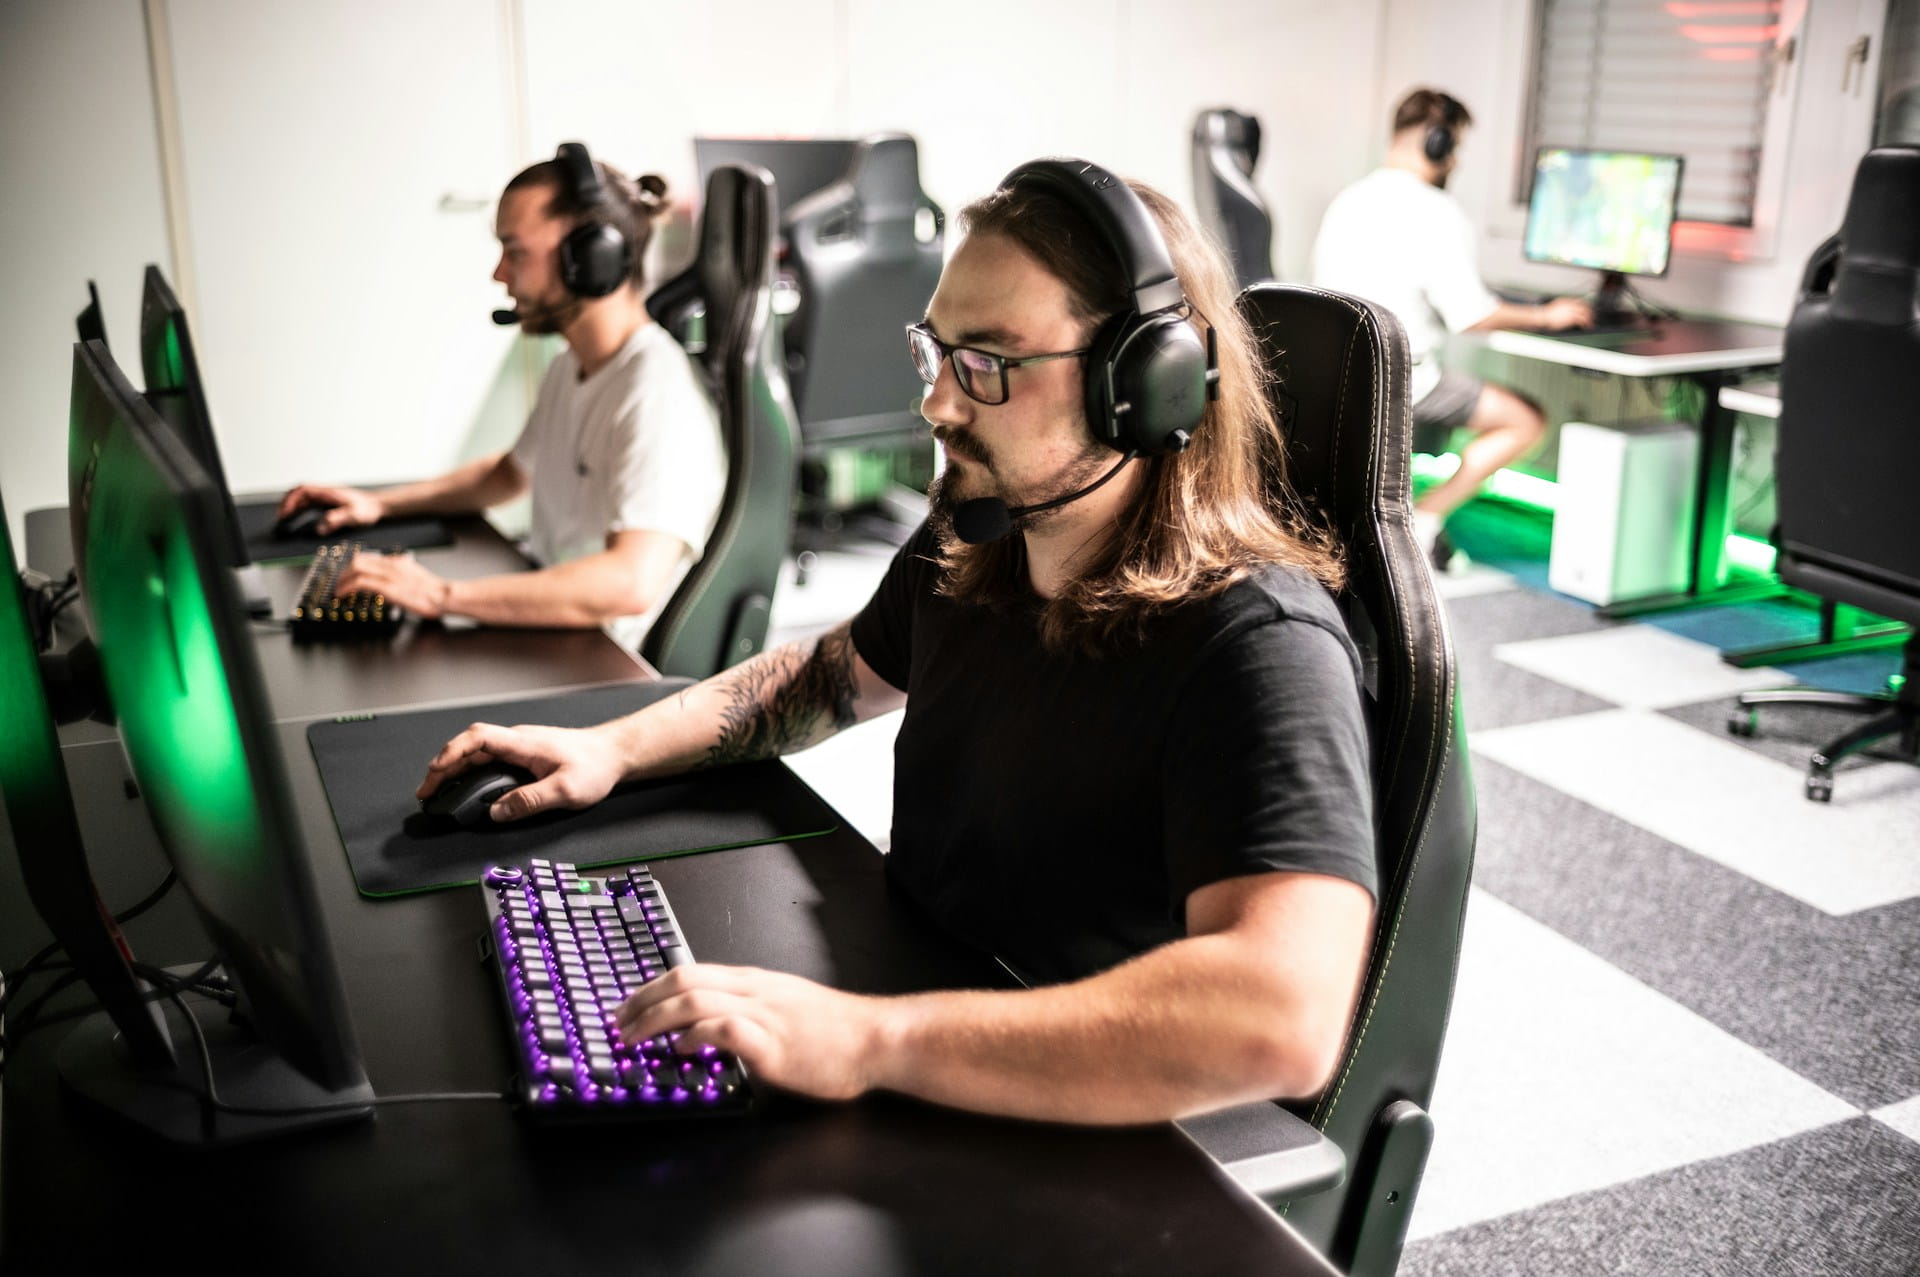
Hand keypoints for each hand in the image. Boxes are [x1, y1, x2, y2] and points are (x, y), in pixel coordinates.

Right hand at [277, 483, 383, 535]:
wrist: (378, 506)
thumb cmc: (367, 509)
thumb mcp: (354, 515)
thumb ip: (338, 520)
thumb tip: (320, 528)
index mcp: (328, 492)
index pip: (303, 490)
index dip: (291, 500)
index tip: (285, 513)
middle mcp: (324, 492)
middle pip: (298, 491)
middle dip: (286, 502)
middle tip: (280, 517)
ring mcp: (324, 497)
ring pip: (301, 498)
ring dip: (291, 505)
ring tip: (282, 519)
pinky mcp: (326, 503)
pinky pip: (307, 504)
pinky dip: (298, 509)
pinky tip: (294, 518)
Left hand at [333, 550, 450, 617]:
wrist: (442, 596)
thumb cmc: (434, 591)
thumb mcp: (417, 575)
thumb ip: (405, 571)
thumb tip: (398, 573)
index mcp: (398, 561)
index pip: (369, 557)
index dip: (353, 565)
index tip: (347, 574)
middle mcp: (390, 564)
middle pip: (358, 560)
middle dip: (344, 572)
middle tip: (339, 583)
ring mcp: (387, 574)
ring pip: (355, 569)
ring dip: (342, 580)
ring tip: (337, 590)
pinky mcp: (385, 586)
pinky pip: (359, 583)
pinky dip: (347, 588)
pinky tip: (342, 595)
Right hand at [418, 720, 626, 821]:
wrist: (615, 753)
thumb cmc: (595, 767)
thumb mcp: (565, 790)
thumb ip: (529, 801)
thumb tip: (495, 812)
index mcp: (523, 743)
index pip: (478, 738)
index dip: (452, 754)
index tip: (434, 773)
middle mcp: (518, 741)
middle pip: (470, 746)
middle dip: (444, 767)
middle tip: (427, 792)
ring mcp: (520, 747)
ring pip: (478, 753)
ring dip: (455, 769)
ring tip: (438, 791)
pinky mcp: (525, 756)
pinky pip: (490, 759)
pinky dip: (472, 772)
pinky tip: (467, 787)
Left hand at [615, 963, 886, 1101]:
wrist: (875, 1039)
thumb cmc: (835, 1033)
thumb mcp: (785, 1011)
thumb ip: (750, 1016)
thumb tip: (712, 1032)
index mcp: (754, 983)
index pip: (691, 972)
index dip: (652, 988)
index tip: (628, 1007)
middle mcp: (753, 990)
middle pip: (684, 979)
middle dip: (642, 1000)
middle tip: (618, 1023)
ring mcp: (763, 1014)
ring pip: (696, 999)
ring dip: (656, 1018)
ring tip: (634, 1037)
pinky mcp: (773, 1042)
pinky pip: (726, 1028)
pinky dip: (697, 1035)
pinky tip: (681, 1049)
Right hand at [1537, 297, 1592, 329]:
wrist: (1543, 316)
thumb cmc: (1546, 314)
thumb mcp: (1555, 306)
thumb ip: (1562, 307)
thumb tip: (1564, 310)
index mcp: (1567, 301)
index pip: (1580, 302)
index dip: (1584, 307)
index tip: (1586, 311)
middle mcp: (1571, 305)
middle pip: (1584, 307)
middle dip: (1589, 312)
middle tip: (1591, 317)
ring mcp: (1572, 311)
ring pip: (1585, 313)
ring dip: (1589, 319)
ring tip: (1590, 323)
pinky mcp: (1571, 318)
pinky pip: (1582, 320)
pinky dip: (1586, 323)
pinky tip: (1587, 326)